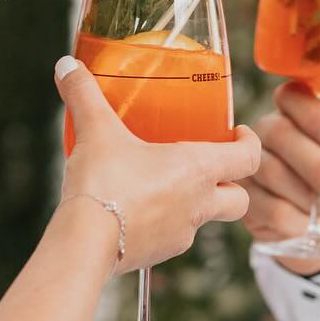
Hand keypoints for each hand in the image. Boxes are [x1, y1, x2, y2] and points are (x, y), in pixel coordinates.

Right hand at [55, 56, 259, 273]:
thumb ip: (84, 94)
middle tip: (212, 166)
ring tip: (168, 185)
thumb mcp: (95, 130)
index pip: (249, 158)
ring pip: (205, 220)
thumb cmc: (103, 183)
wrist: (85, 243)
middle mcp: (199, 204)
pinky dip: (164, 224)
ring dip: (196, 204)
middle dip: (233, 183)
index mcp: (198, 169)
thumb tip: (68, 66)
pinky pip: (172, 237)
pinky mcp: (158, 254)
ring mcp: (181, 235)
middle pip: (240, 199)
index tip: (240, 134)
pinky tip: (138, 210)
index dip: (251, 144)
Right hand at [238, 82, 319, 274]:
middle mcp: (269, 132)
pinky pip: (269, 208)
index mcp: (299, 113)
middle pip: (279, 133)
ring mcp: (252, 165)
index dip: (313, 115)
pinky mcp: (246, 200)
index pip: (291, 95)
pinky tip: (308, 223)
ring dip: (310, 196)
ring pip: (272, 172)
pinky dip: (299, 221)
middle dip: (319, 166)